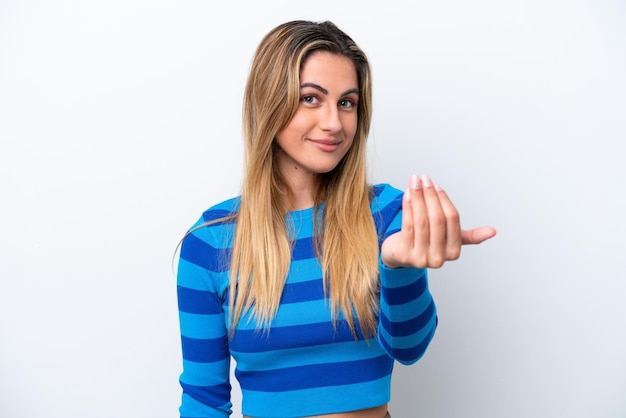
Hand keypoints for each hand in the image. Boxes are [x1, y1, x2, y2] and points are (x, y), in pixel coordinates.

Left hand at [381, 174, 495, 268]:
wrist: (402, 255)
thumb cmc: (427, 243)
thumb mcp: (449, 239)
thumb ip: (470, 236)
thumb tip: (493, 231)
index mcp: (453, 252)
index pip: (452, 219)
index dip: (443, 199)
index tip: (434, 184)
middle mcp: (438, 258)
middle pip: (436, 219)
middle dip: (430, 195)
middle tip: (424, 179)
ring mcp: (420, 258)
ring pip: (421, 221)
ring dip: (417, 197)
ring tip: (414, 182)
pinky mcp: (404, 255)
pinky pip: (407, 225)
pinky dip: (407, 207)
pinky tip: (407, 194)